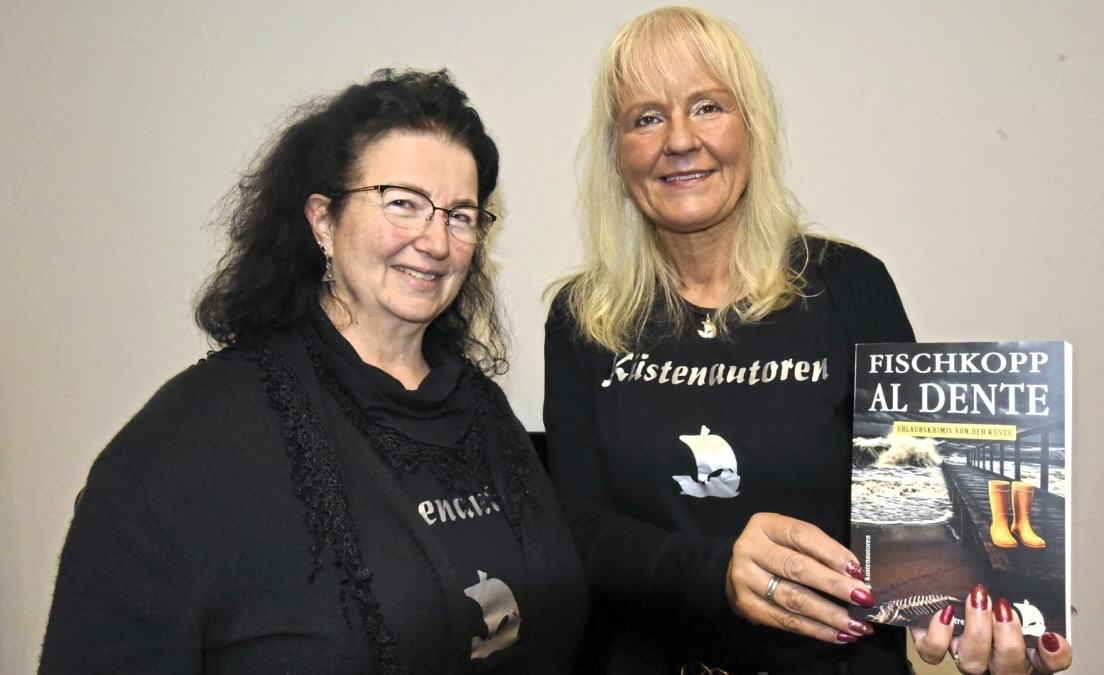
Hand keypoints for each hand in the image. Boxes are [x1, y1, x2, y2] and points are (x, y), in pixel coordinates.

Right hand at [725, 512, 873, 643]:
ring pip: (793, 599)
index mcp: (764, 525)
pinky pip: (787, 621)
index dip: (831, 552)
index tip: (857, 570)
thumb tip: (855, 574)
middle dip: (834, 585)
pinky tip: (840, 634)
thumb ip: (818, 549)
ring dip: (830, 614)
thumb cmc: (774, 550)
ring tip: (858, 624)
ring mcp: (746, 580)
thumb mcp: (790, 538)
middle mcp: (750, 550)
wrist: (737, 570)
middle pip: (796, 568)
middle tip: (864, 598)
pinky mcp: (748, 607)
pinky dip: (817, 630)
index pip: (801, 535)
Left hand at [911, 583, 1071, 673]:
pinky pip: (934, 652)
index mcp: (1021, 649)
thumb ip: (1031, 596)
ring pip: (972, 662)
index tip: (1051, 637)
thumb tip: (1058, 596)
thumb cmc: (981, 590)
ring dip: (977, 632)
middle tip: (1004, 608)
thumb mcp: (1011, 590)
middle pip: (1008, 668)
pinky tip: (945, 613)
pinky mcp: (932, 647)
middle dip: (1008, 640)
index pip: (1047, 663)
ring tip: (978, 601)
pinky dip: (939, 634)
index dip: (1054, 656)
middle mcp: (993, 659)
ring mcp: (963, 655)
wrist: (937, 584)